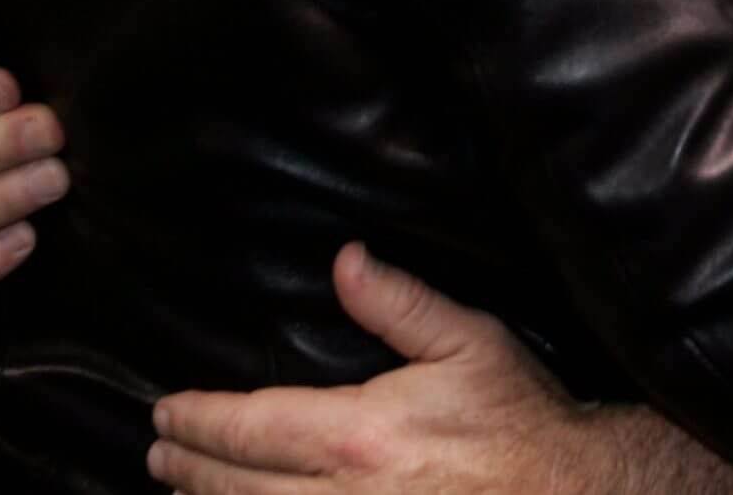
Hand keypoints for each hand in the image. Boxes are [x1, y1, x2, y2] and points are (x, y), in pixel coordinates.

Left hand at [150, 245, 605, 493]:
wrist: (574, 492)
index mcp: (359, 436)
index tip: (167, 412)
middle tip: (158, 453)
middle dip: (188, 469)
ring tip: (185, 491)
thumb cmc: (522, 420)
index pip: (250, 428)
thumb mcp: (470, 343)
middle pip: (235, 488)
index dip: (198, 421)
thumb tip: (344, 260)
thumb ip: (400, 303)